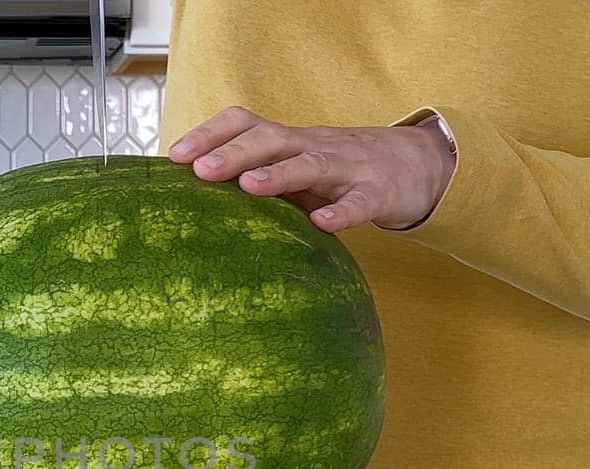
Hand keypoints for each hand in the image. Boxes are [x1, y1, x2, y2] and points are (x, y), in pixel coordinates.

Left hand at [168, 106, 456, 232]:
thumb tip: (196, 204)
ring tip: (249, 186)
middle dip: (234, 152)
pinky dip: (342, 211)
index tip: (174, 155)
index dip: (210, 134)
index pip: (245, 124)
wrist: (415, 165)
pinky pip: (359, 202)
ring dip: (279, 174)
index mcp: (289, 141)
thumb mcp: (296, 169)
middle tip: (199, 171)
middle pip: (271, 139)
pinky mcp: (377, 192)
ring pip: (311, 163)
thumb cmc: (340, 172)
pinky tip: (323, 223)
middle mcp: (313, 146)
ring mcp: (347, 167)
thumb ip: (257, 178)